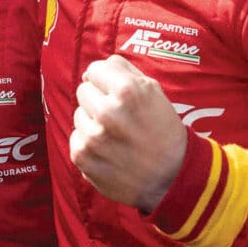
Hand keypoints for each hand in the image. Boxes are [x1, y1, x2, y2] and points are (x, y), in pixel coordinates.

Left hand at [71, 56, 187, 211]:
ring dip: (93, 122)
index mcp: (128, 90)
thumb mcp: (154, 92)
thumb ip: (123, 71)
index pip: (95, 69)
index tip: (115, 92)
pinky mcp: (83, 156)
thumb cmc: (163, 131)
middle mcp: (108, 111)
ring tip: (115, 135)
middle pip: (83, 90)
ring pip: (78, 114)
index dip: (105, 80)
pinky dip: (88, 143)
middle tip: (118, 117)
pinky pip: (76, 137)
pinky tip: (108, 151)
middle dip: (98, 100)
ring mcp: (93, 136)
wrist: (172, 177)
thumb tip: (91, 70)